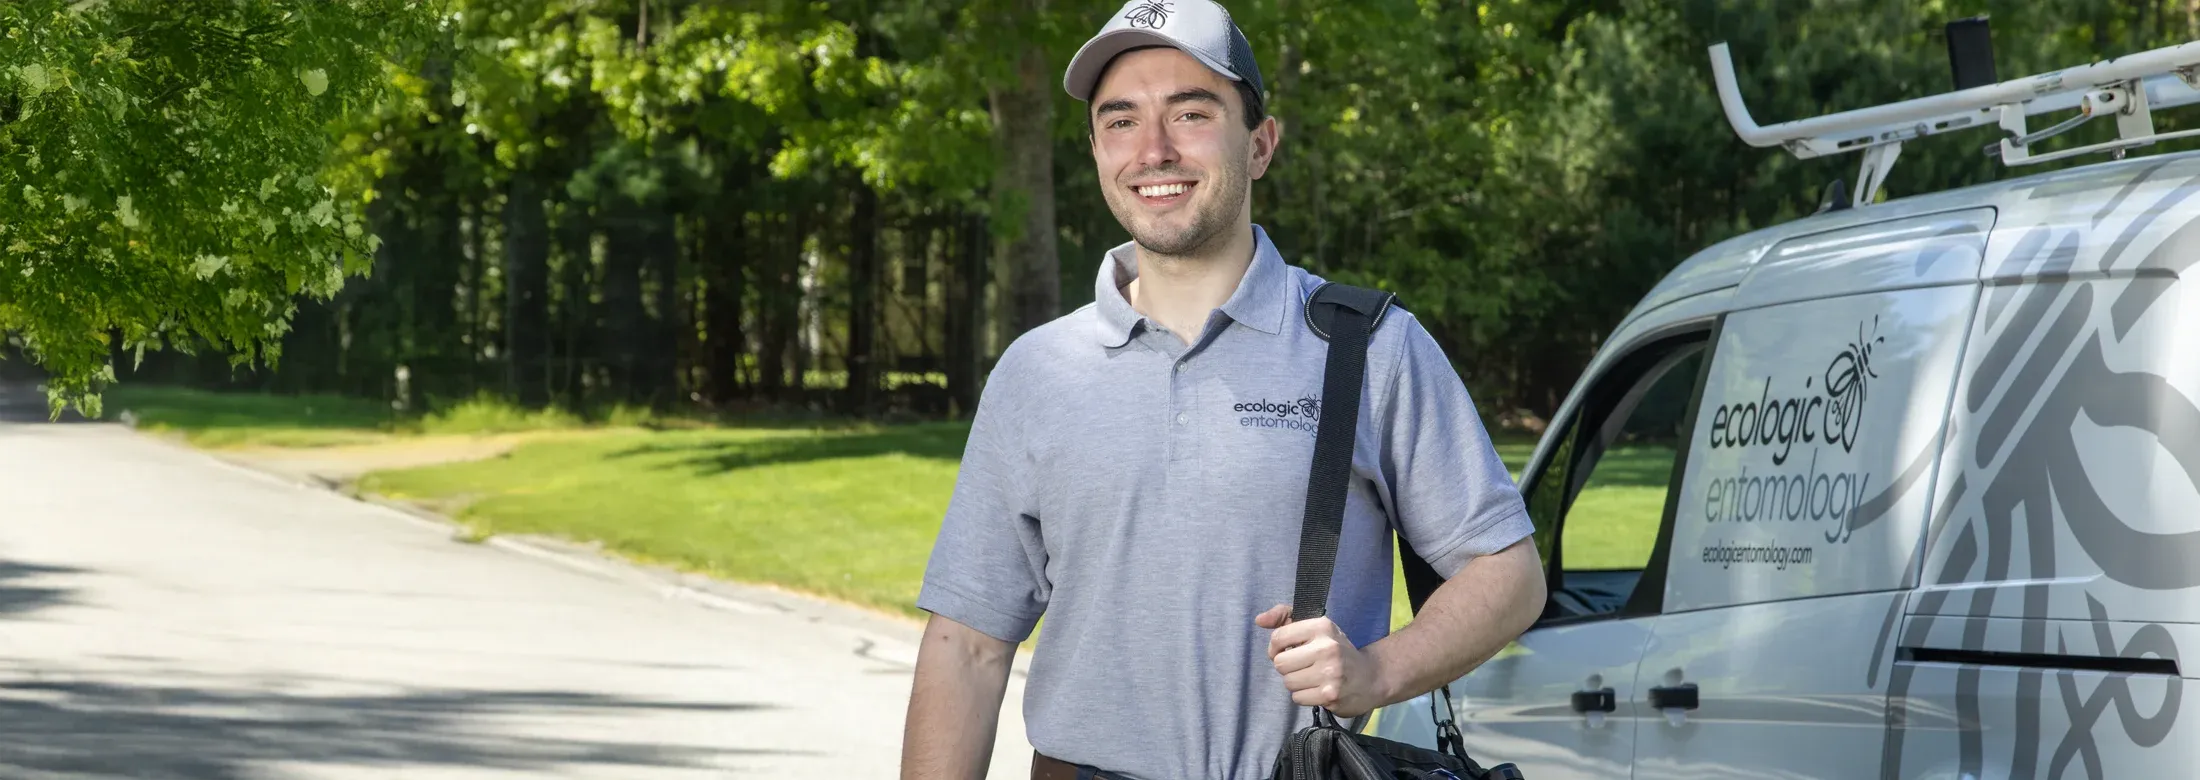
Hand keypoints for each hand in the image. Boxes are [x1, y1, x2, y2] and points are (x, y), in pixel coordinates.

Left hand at [1256, 603, 1386, 717]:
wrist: (1370, 677)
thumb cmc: (1337, 651)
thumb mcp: (1317, 627)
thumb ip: (1285, 617)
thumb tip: (1259, 620)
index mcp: (1322, 626)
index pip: (1278, 637)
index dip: (1275, 648)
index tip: (1286, 651)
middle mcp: (1326, 647)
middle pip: (1280, 663)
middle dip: (1287, 667)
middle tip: (1302, 666)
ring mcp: (1330, 672)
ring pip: (1288, 682)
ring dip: (1296, 682)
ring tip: (1312, 677)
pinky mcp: (1330, 694)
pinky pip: (1297, 698)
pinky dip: (1304, 695)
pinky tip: (1318, 688)